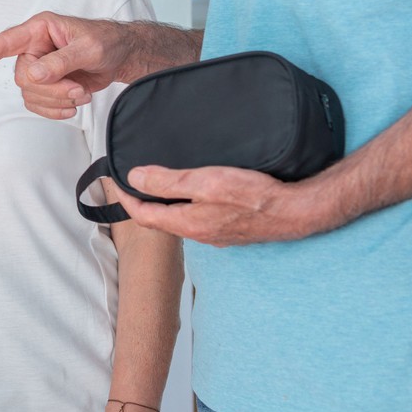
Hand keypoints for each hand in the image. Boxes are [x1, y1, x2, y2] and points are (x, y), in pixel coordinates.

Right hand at [0, 13, 133, 118]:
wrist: (121, 57)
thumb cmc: (106, 42)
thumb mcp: (88, 48)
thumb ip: (61, 61)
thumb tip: (34, 74)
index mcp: (39, 30)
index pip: (4, 42)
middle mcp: (34, 48)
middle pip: (23, 77)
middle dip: (51, 90)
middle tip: (77, 89)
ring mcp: (38, 68)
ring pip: (30, 94)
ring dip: (57, 101)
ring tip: (81, 94)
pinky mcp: (45, 85)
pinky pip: (37, 105)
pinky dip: (55, 110)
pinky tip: (72, 106)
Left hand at [118, 165, 335, 245]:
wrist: (295, 212)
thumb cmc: (255, 197)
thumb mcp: (206, 182)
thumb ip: (168, 181)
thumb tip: (135, 177)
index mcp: (187, 223)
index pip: (143, 215)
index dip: (126, 199)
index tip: (116, 183)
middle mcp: (199, 234)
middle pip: (160, 220)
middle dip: (143, 202)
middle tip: (134, 182)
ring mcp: (216, 234)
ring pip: (180, 219)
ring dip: (166, 203)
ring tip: (161, 183)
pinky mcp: (231, 229)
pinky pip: (199, 218)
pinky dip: (187, 205)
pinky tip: (197, 193)